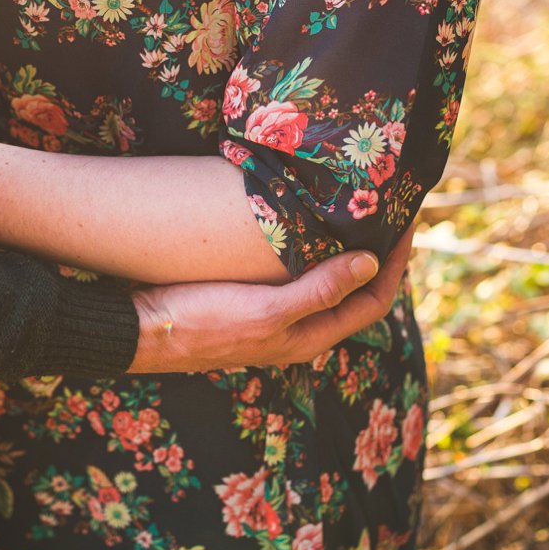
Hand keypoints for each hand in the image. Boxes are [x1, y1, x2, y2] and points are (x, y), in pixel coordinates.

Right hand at [126, 226, 413, 372]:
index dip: (396, 264)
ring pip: (325, 284)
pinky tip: (303, 229)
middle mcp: (298, 330)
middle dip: (376, 256)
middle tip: (386, 212)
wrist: (142, 330)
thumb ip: (320, 290)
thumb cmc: (204, 322)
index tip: (406, 222)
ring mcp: (274, 317)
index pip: (373, 301)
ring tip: (353, 215)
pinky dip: (312, 253)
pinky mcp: (250, 302)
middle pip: (354, 293)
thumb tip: (371, 263)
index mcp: (310, 337)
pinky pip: (296, 277)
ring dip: (344, 253)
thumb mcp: (267, 308)